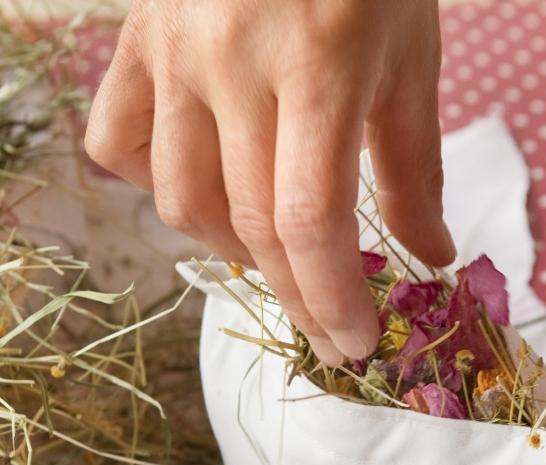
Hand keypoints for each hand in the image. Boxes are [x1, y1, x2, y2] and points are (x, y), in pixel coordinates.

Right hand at [84, 0, 456, 364]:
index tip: (353, 343)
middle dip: (295, 296)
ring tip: (274, 252)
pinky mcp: (135, 41)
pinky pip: (116, 141)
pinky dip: (153, 182)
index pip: (308, 221)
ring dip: (231, 248)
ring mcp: (173, 52)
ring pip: (180, 199)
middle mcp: (233, 64)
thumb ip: (414, 164)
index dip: (329, 299)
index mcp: (318, 65)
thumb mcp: (410, 55)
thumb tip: (429, 259)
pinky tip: (204, 181)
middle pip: (251, 225)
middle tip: (327, 327)